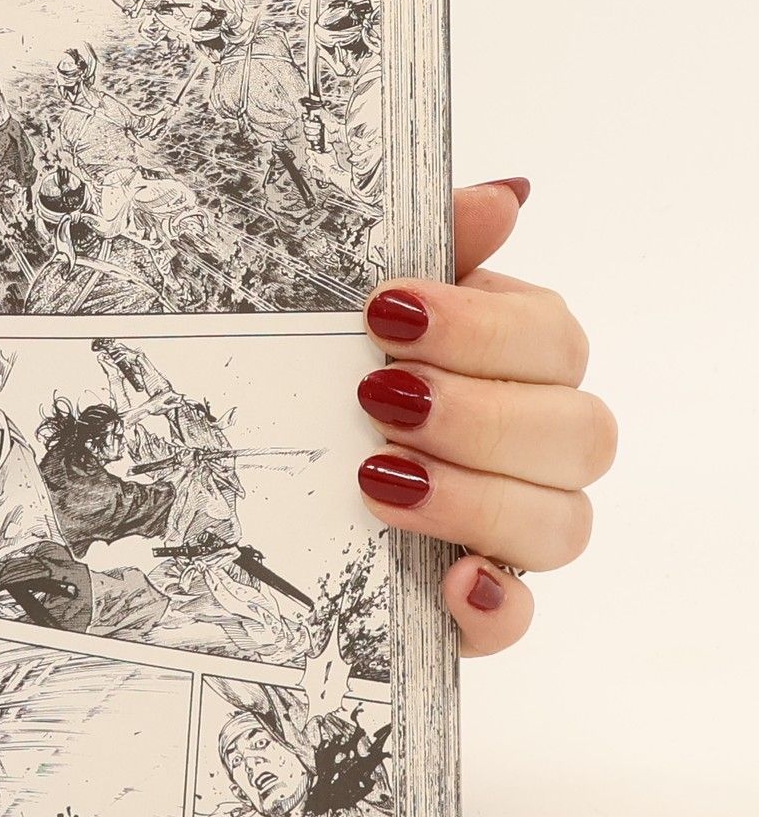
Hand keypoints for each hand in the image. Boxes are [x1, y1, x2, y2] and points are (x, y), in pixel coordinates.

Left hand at [356, 179, 613, 657]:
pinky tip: (452, 582)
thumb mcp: (347, 302)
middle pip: (579, 433)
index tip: (385, 311)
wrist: (238, 471)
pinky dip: (493, 608)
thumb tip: (505, 197)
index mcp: (513, 361)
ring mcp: (511, 528)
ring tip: (376, 479)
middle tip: (377, 396)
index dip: (481, 327)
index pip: (553, 340)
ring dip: (474, 498)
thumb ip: (434, 250)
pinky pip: (516, 620)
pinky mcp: (473, 602)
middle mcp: (533, 445)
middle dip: (477, 412)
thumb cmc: (316, 370)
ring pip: (562, 524)